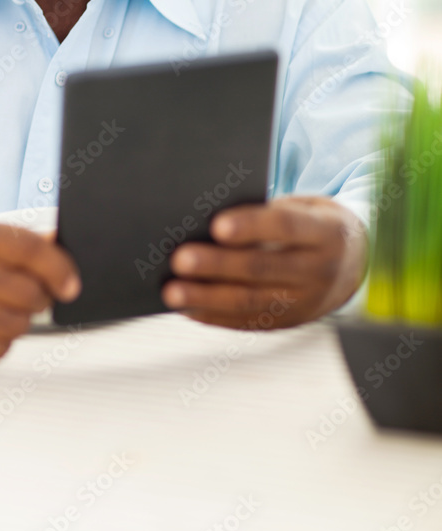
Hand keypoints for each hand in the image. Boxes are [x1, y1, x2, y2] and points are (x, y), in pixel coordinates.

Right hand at [0, 220, 80, 360]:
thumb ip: (19, 239)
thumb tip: (60, 243)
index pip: (28, 250)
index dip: (59, 268)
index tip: (71, 285)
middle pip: (28, 293)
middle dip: (39, 295)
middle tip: (29, 291)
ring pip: (18, 325)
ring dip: (21, 318)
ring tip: (2, 305)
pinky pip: (0, 349)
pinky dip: (1, 339)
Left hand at [163, 196, 367, 329]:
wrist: (358, 264)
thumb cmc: (315, 224)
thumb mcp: (307, 208)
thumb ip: (269, 213)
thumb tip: (212, 222)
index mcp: (327, 232)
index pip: (286, 226)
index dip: (252, 225)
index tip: (216, 225)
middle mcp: (320, 270)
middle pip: (262, 268)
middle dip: (217, 265)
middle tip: (180, 259)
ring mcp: (307, 302)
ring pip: (251, 302)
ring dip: (207, 298)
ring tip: (173, 291)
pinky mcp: (290, 323)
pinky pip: (248, 322)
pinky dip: (214, 316)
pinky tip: (188, 308)